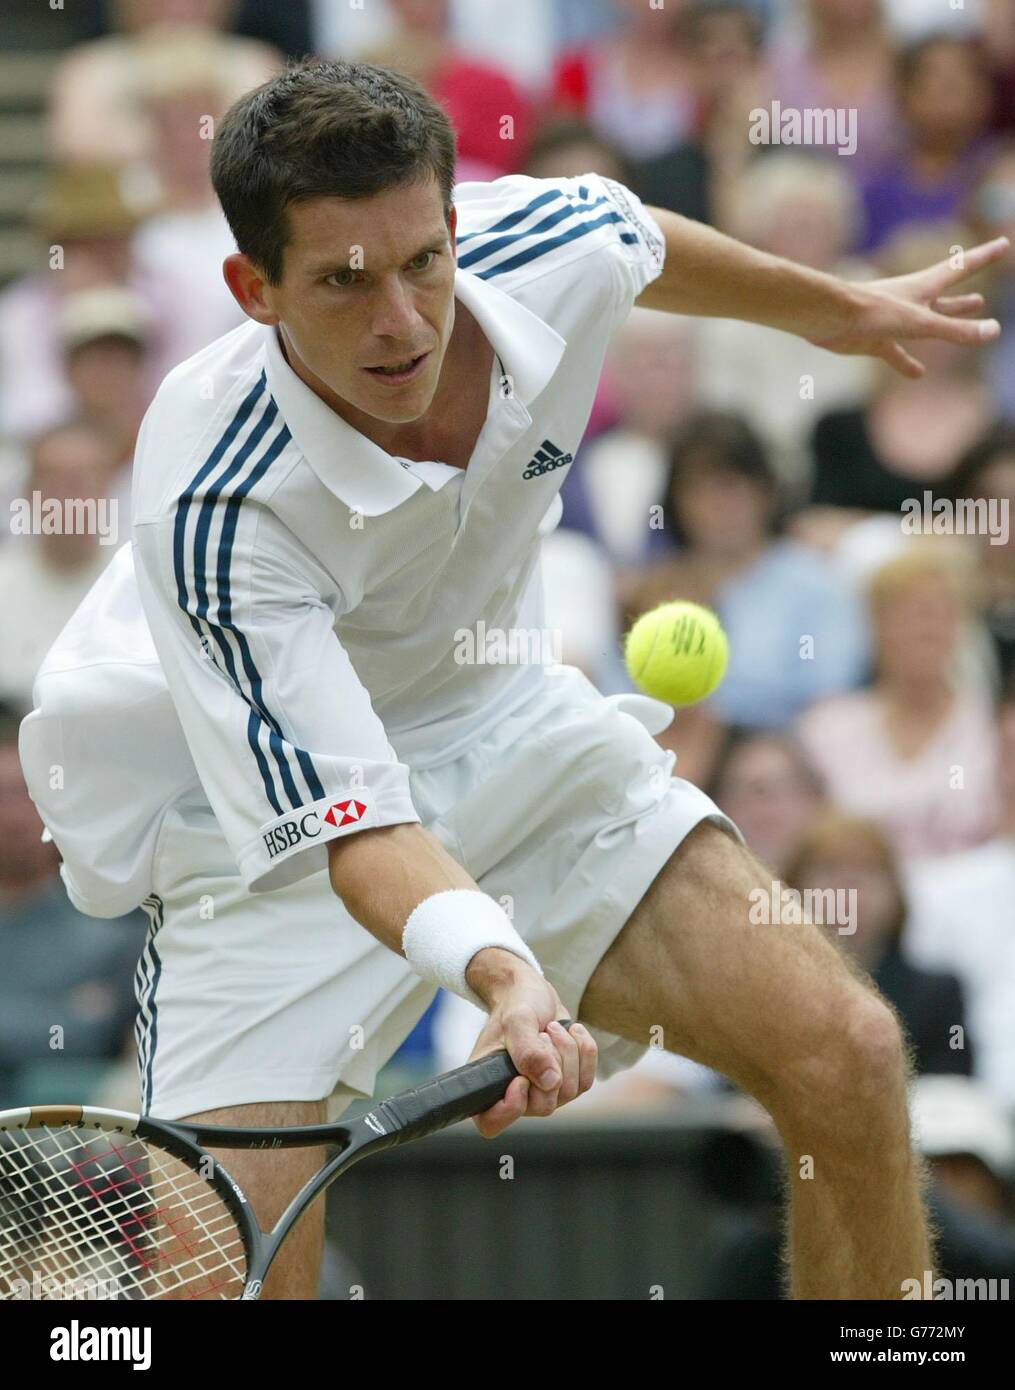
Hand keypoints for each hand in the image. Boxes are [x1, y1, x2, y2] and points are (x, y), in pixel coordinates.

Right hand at [464, 950, 597, 1137]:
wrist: (533, 993)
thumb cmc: (516, 1005)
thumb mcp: (517, 1019)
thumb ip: (528, 1051)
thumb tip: (550, 1082)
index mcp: (488, 1083)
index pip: (491, 1123)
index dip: (509, 1109)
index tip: (520, 1078)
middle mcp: (515, 1095)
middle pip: (544, 1106)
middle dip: (550, 1063)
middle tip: (541, 1033)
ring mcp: (543, 1093)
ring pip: (570, 1091)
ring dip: (567, 1051)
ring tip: (552, 1028)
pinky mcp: (566, 1084)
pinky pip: (587, 1079)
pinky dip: (584, 1050)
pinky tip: (572, 1031)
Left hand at [809, 236, 1009, 377]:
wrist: (830, 318)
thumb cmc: (875, 312)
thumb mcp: (922, 323)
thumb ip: (956, 330)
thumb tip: (993, 331)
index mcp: (925, 287)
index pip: (962, 268)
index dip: (984, 257)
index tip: (1003, 245)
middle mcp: (911, 300)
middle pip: (945, 297)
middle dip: (964, 296)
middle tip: (982, 296)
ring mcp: (893, 320)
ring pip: (925, 323)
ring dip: (945, 322)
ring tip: (965, 317)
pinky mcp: (876, 339)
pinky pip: (896, 353)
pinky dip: (907, 363)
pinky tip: (918, 374)